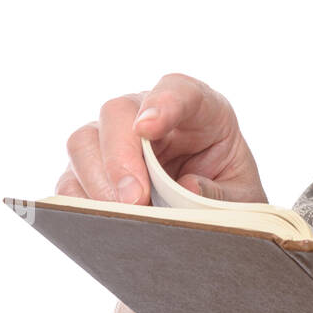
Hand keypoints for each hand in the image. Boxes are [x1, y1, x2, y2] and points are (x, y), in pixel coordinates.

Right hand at [56, 72, 267, 205]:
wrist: (213, 211)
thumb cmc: (230, 192)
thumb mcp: (242, 196)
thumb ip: (221, 193)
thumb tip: (187, 187)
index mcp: (201, 109)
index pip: (178, 90)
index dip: (162, 103)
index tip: (148, 126)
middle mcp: (150, 115)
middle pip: (117, 111)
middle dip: (120, 155)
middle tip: (135, 198)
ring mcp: (116, 140)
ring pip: (84, 141)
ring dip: (97, 179)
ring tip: (123, 213)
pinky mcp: (92, 170)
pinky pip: (70, 178)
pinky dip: (78, 201)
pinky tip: (99, 222)